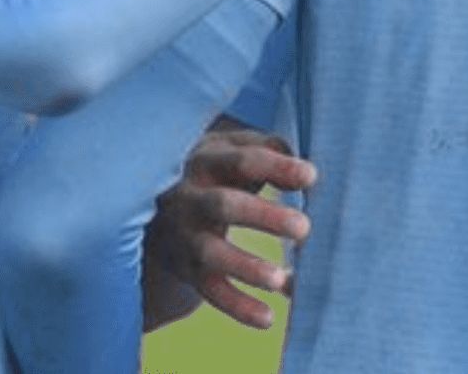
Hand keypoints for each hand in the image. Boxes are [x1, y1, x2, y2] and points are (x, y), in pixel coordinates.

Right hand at [143, 124, 316, 330]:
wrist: (155, 202)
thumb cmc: (219, 168)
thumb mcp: (237, 149)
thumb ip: (272, 151)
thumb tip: (306, 175)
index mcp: (207, 160)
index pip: (242, 160)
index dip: (277, 167)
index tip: (312, 177)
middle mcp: (189, 197)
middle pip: (224, 205)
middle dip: (264, 217)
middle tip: (304, 228)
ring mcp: (183, 235)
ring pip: (211, 253)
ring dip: (246, 267)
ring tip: (282, 281)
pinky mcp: (184, 268)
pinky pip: (208, 290)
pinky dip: (237, 306)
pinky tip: (268, 319)